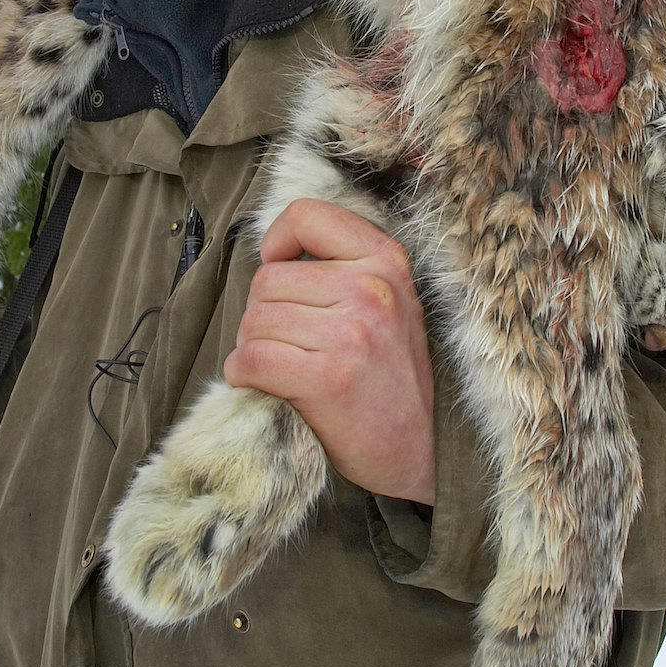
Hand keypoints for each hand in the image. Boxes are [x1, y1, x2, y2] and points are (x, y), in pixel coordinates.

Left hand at [224, 199, 435, 504]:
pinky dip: (244, 374)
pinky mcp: (327, 379)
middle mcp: (371, 290)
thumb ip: (345, 269)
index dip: (278, 241)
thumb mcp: (391, 303)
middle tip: (285, 343)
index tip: (281, 267)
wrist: (421, 451)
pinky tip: (264, 385)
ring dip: (252, 347)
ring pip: (254, 321)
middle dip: (262, 313)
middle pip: (268, 279)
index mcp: (387, 261)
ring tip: (280, 366)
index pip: (307, 215)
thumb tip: (272, 254)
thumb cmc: (392, 377)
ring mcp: (350, 334)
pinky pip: (251, 360)